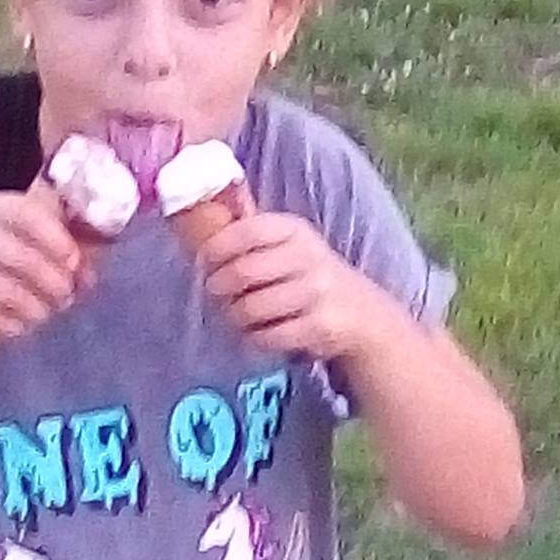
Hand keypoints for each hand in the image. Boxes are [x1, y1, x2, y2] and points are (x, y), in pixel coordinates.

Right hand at [0, 179, 85, 346]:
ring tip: (42, 315)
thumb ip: (56, 252)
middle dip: (51, 283)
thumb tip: (88, 275)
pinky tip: (18, 327)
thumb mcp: (15, 241)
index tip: (73, 261)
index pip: (27, 212)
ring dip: (33, 308)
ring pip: (5, 290)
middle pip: (20, 257)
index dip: (55, 237)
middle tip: (65, 299)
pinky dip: (7, 324)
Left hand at [197, 212, 381, 364]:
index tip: (203, 263)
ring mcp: (316, 292)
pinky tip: (255, 334)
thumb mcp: (288, 245)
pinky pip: (268, 336)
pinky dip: (253, 338)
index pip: (246, 231)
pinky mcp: (319, 326)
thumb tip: (200, 221)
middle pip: (242, 273)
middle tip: (214, 295)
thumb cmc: (308, 275)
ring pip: (251, 309)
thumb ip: (251, 235)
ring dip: (233, 317)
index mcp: (294, 229)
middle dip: (217, 288)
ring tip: (234, 316)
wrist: (360, 312)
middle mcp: (308, 256)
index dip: (216, 248)